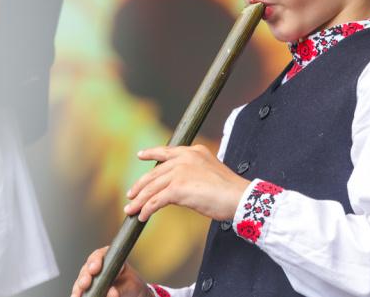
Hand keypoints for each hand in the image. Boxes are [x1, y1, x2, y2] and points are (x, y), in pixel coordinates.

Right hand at [71, 247, 151, 296]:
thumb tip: (112, 292)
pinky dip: (77, 293)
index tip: (94, 269)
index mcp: (111, 259)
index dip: (96, 260)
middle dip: (85, 275)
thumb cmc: (131, 286)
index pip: (101, 254)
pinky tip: (76, 296)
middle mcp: (98, 267)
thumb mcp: (131, 285)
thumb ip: (122, 288)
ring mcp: (91, 278)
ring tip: (78, 294)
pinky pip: (79, 291)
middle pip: (87, 268)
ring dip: (78, 287)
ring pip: (81, 280)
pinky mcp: (87, 289)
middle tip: (85, 283)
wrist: (131, 295)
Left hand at [124, 144, 249, 221]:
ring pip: (151, 187)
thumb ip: (193, 173)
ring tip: (131, 210)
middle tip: (131, 195)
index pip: (167, 151)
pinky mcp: (177, 188)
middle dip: (140, 186)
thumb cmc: (229, 190)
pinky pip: (155, 200)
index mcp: (193, 151)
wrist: (238, 197)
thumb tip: (176, 187)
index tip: (141, 155)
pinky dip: (147, 209)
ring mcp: (179, 172)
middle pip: (154, 173)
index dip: (151, 153)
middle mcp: (184, 158)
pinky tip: (143, 216)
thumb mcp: (210, 172)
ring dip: (139, 201)